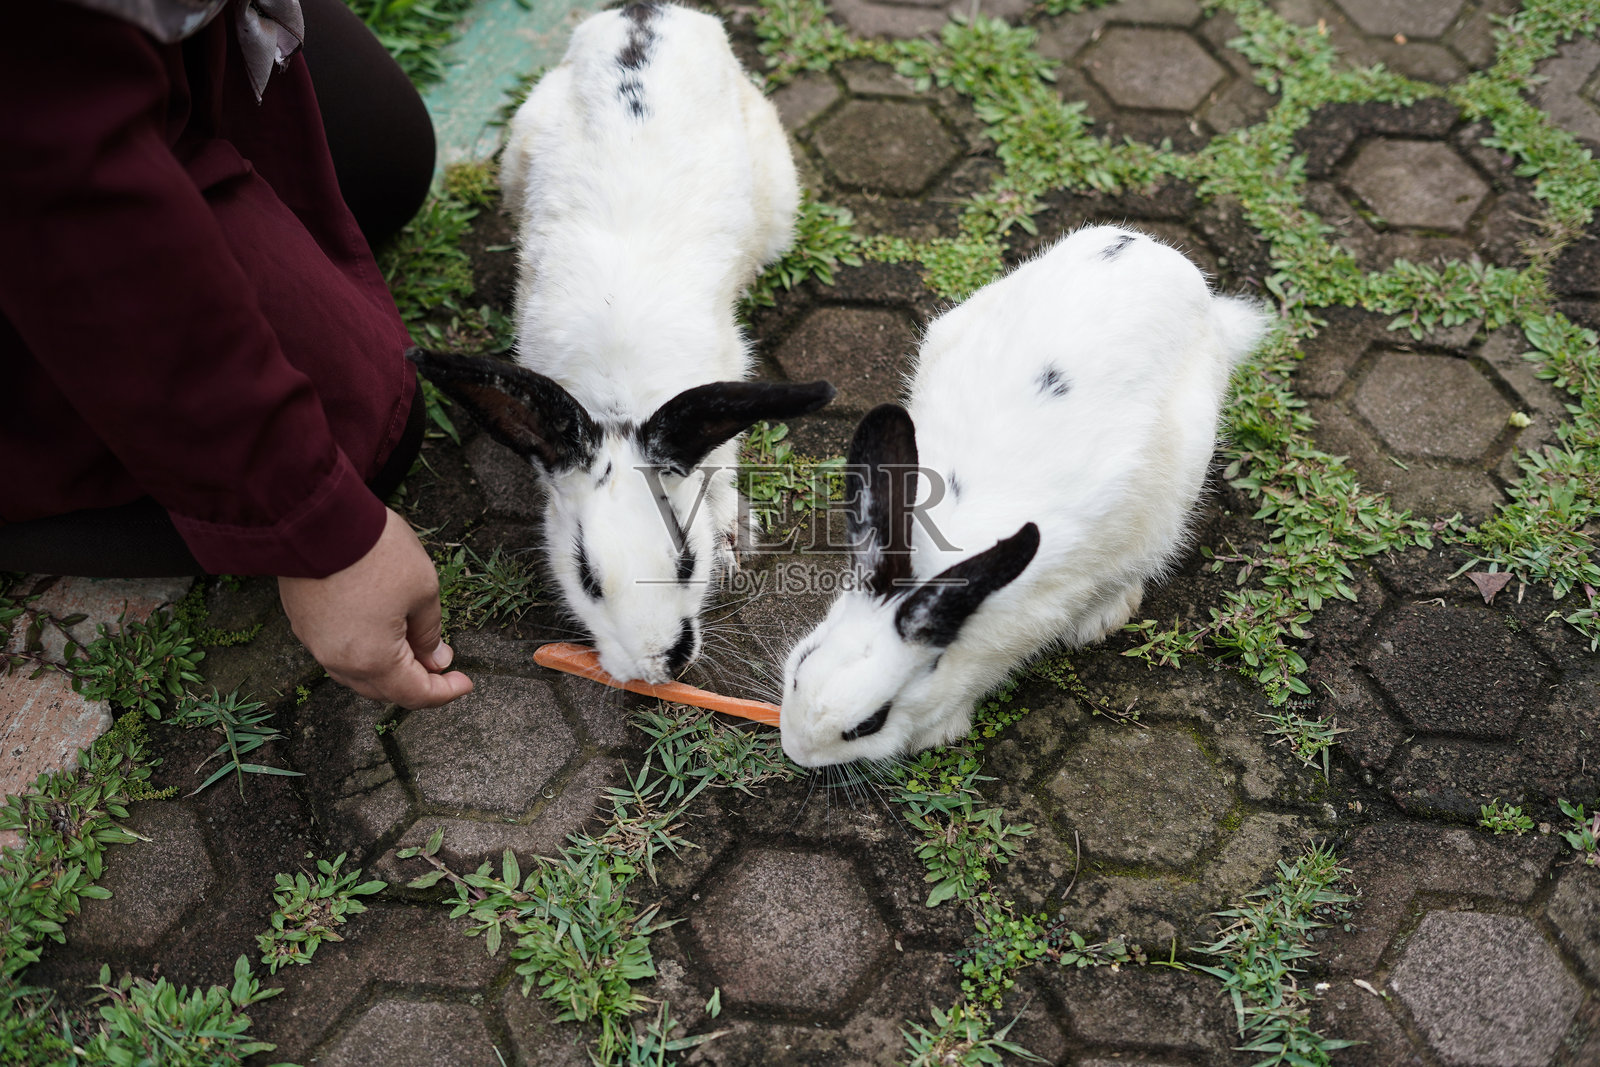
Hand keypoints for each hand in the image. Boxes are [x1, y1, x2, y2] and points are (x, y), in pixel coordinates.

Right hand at [278, 508, 472, 708]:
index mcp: (372, 659)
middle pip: (385, 690)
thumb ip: (431, 632)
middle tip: (442, 662)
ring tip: (415, 645)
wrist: (319, 517)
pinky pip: (338, 652)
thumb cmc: (375, 552)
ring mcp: (315, 643)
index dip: (445, 692)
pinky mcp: (303, 623)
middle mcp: (338, 660)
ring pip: (359, 674)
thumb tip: (436, 657)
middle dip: (417, 682)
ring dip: (389, 669)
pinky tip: (382, 632)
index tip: (465, 682)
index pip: (414, 694)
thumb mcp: (423, 591)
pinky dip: (364, 652)